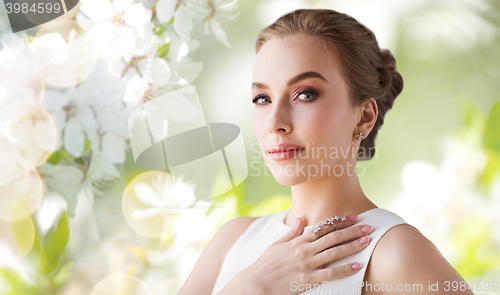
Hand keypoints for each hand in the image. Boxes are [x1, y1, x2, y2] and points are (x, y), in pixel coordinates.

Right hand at [234, 215, 372, 294]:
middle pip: (334, 237)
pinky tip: (357, 265)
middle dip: (353, 231)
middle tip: (368, 227)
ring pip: (335, 252)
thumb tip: (298, 219)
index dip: (341, 222)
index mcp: (298, 240)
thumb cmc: (265, 264)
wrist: (256, 282)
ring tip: (367, 241)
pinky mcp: (308, 279)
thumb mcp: (276, 244)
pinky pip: (330, 274)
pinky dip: (345, 269)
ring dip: (352, 246)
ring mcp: (307, 264)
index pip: (324, 227)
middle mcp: (305, 249)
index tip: (354, 217)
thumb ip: (291, 232)